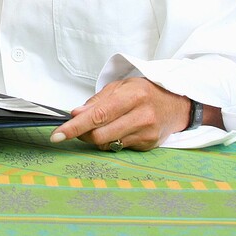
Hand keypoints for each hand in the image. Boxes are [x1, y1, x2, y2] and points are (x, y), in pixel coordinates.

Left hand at [48, 77, 189, 150]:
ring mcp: (147, 133)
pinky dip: (112, 140)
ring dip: (96, 138)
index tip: (58, 135)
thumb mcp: (120, 87)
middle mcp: (141, 116)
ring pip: (108, 144)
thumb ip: (97, 101)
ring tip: (102, 125)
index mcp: (132, 96)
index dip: (75, 127)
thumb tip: (75, 114)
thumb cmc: (145, 91)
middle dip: (83, 133)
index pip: (97, 115)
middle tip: (79, 127)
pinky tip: (119, 129)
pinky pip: (120, 148)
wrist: (177, 103)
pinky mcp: (149, 145)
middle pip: (100, 135)